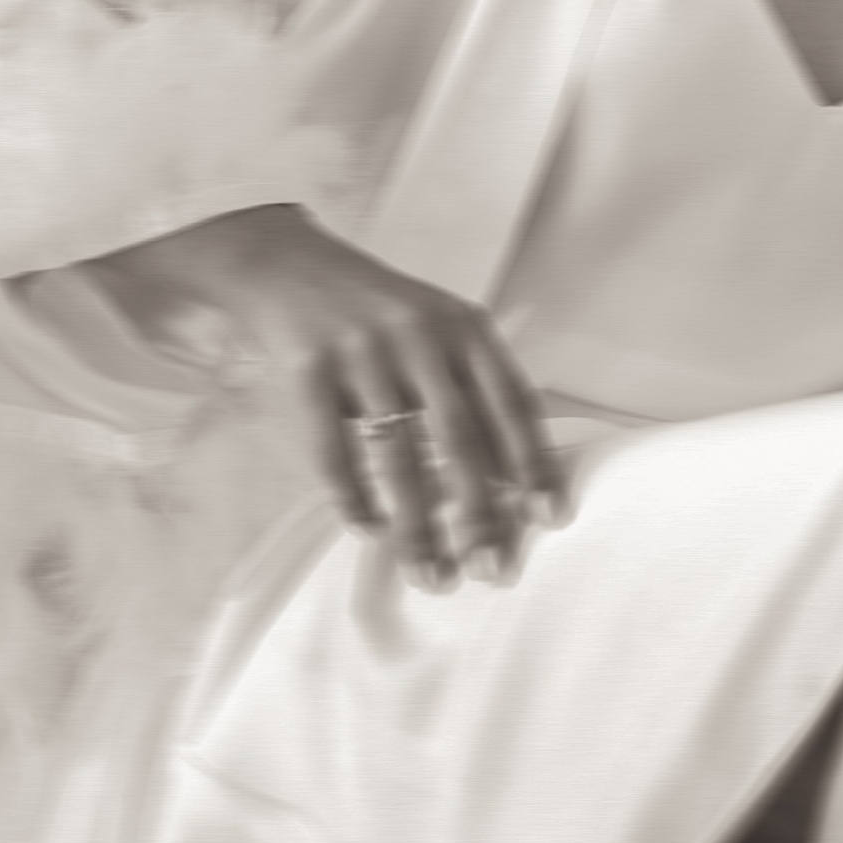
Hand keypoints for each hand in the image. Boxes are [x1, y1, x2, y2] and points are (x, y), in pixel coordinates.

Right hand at [91, 205, 564, 590]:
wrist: (291, 266)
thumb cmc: (381, 312)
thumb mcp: (440, 328)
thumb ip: (475, 386)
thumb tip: (516, 479)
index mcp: (464, 326)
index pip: (512, 402)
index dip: (535, 463)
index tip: (552, 518)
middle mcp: (420, 335)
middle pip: (460, 438)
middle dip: (481, 512)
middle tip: (494, 570)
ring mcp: (362, 352)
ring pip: (397, 457)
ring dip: (417, 527)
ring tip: (433, 576)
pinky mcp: (310, 371)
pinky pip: (334, 453)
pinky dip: (355, 500)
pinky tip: (370, 530)